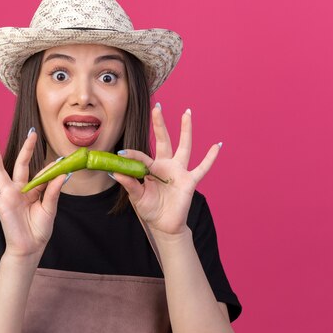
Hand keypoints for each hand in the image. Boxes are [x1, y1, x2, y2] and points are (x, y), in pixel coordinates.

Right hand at [0, 131, 65, 262]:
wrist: (30, 248)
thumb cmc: (39, 230)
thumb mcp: (50, 209)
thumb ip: (53, 191)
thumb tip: (62, 174)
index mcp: (32, 191)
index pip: (41, 174)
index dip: (51, 168)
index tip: (61, 161)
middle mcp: (19, 190)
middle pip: (21, 164)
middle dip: (26, 149)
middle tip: (32, 133)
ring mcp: (8, 196)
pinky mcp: (0, 204)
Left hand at [113, 105, 220, 235]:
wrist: (164, 225)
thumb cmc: (150, 209)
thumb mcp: (136, 197)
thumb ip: (129, 184)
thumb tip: (115, 173)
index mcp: (151, 169)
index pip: (141, 157)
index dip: (132, 155)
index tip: (121, 153)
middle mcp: (166, 166)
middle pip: (164, 140)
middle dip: (160, 124)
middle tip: (158, 107)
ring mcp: (179, 172)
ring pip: (184, 147)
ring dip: (186, 130)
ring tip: (187, 113)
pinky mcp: (189, 181)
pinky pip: (202, 168)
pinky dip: (210, 157)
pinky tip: (217, 145)